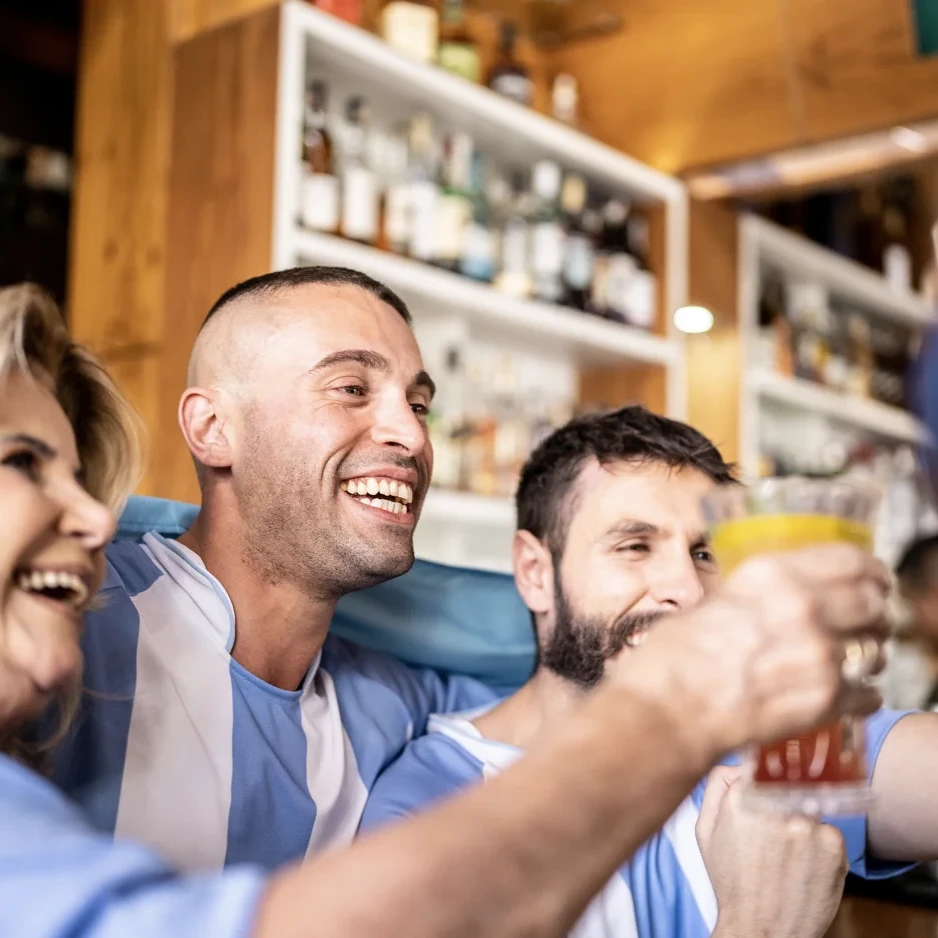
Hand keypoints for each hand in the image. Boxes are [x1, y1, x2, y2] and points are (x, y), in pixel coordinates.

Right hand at [612, 543, 890, 755]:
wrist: (667, 712)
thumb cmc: (673, 659)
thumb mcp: (712, 603)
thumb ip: (756, 598)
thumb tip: (778, 601)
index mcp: (771, 574)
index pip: (851, 560)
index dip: (871, 570)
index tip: (875, 579)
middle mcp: (802, 606)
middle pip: (874, 602)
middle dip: (876, 614)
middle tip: (870, 623)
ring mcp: (820, 654)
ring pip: (878, 650)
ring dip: (872, 656)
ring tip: (856, 663)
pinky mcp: (827, 700)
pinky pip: (868, 695)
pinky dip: (862, 697)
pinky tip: (846, 698)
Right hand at [697, 766, 846, 937]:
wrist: (764, 930)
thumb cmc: (732, 882)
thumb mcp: (705, 831)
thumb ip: (717, 786)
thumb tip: (738, 760)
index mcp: (741, 797)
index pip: (760, 760)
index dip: (763, 772)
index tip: (766, 780)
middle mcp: (776, 804)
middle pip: (783, 782)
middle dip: (779, 799)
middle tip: (772, 832)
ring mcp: (808, 823)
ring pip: (807, 806)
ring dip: (800, 822)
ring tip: (787, 854)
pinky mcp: (834, 844)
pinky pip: (827, 829)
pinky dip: (819, 844)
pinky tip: (804, 865)